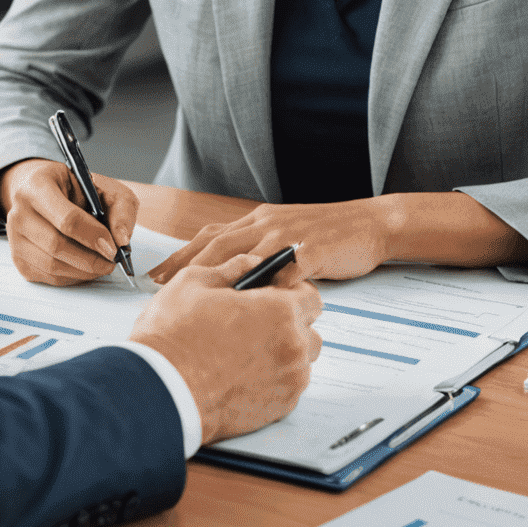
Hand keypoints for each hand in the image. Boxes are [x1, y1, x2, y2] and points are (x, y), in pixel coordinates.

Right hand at [0, 158, 138, 285]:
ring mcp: (14, 237)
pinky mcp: (18, 259)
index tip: (113, 247)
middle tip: (112, 260)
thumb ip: (121, 208)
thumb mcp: (103, 187)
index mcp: (38, 185)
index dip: (93, 236)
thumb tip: (122, 239)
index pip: (66, 219)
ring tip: (101, 264)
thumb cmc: (73, 189)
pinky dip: (72, 277)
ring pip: (52, 266)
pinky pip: (48, 277)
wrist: (41, 192)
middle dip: (91, 259)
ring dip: (84, 271)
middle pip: (57, 245)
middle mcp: (19, 211)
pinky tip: (83, 266)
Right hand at [131, 254, 322, 444]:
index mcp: (279, 309)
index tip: (273, 294)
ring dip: (284, 351)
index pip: (311, 295)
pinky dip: (273, 377)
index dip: (291, 292)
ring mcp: (289, 380)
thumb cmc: (175, 335)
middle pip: (310, 329)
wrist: (164, 390)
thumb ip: (231, 268)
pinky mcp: (281, 407)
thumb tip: (250, 263)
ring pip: (301, 359)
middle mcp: (293, 346)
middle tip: (255, 322)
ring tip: (247, 348)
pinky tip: (242, 371)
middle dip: (290, 322)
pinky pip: (289, 385)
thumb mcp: (194, 282)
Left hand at [148, 198, 392, 285]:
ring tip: (190, 296)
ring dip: (213, 275)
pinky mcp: (309, 252)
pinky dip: (263, 285)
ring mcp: (286, 237)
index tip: (157, 274)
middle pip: (216, 244)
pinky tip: (247, 304)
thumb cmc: (327, 236)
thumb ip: (260, 253)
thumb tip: (229, 280)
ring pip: (242, 254)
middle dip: (183, 265)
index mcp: (258, 221)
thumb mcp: (286, 238)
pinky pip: (282, 271)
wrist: (370, 224)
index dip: (181, 255)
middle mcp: (266, 224)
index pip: (210, 237)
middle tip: (158, 286)